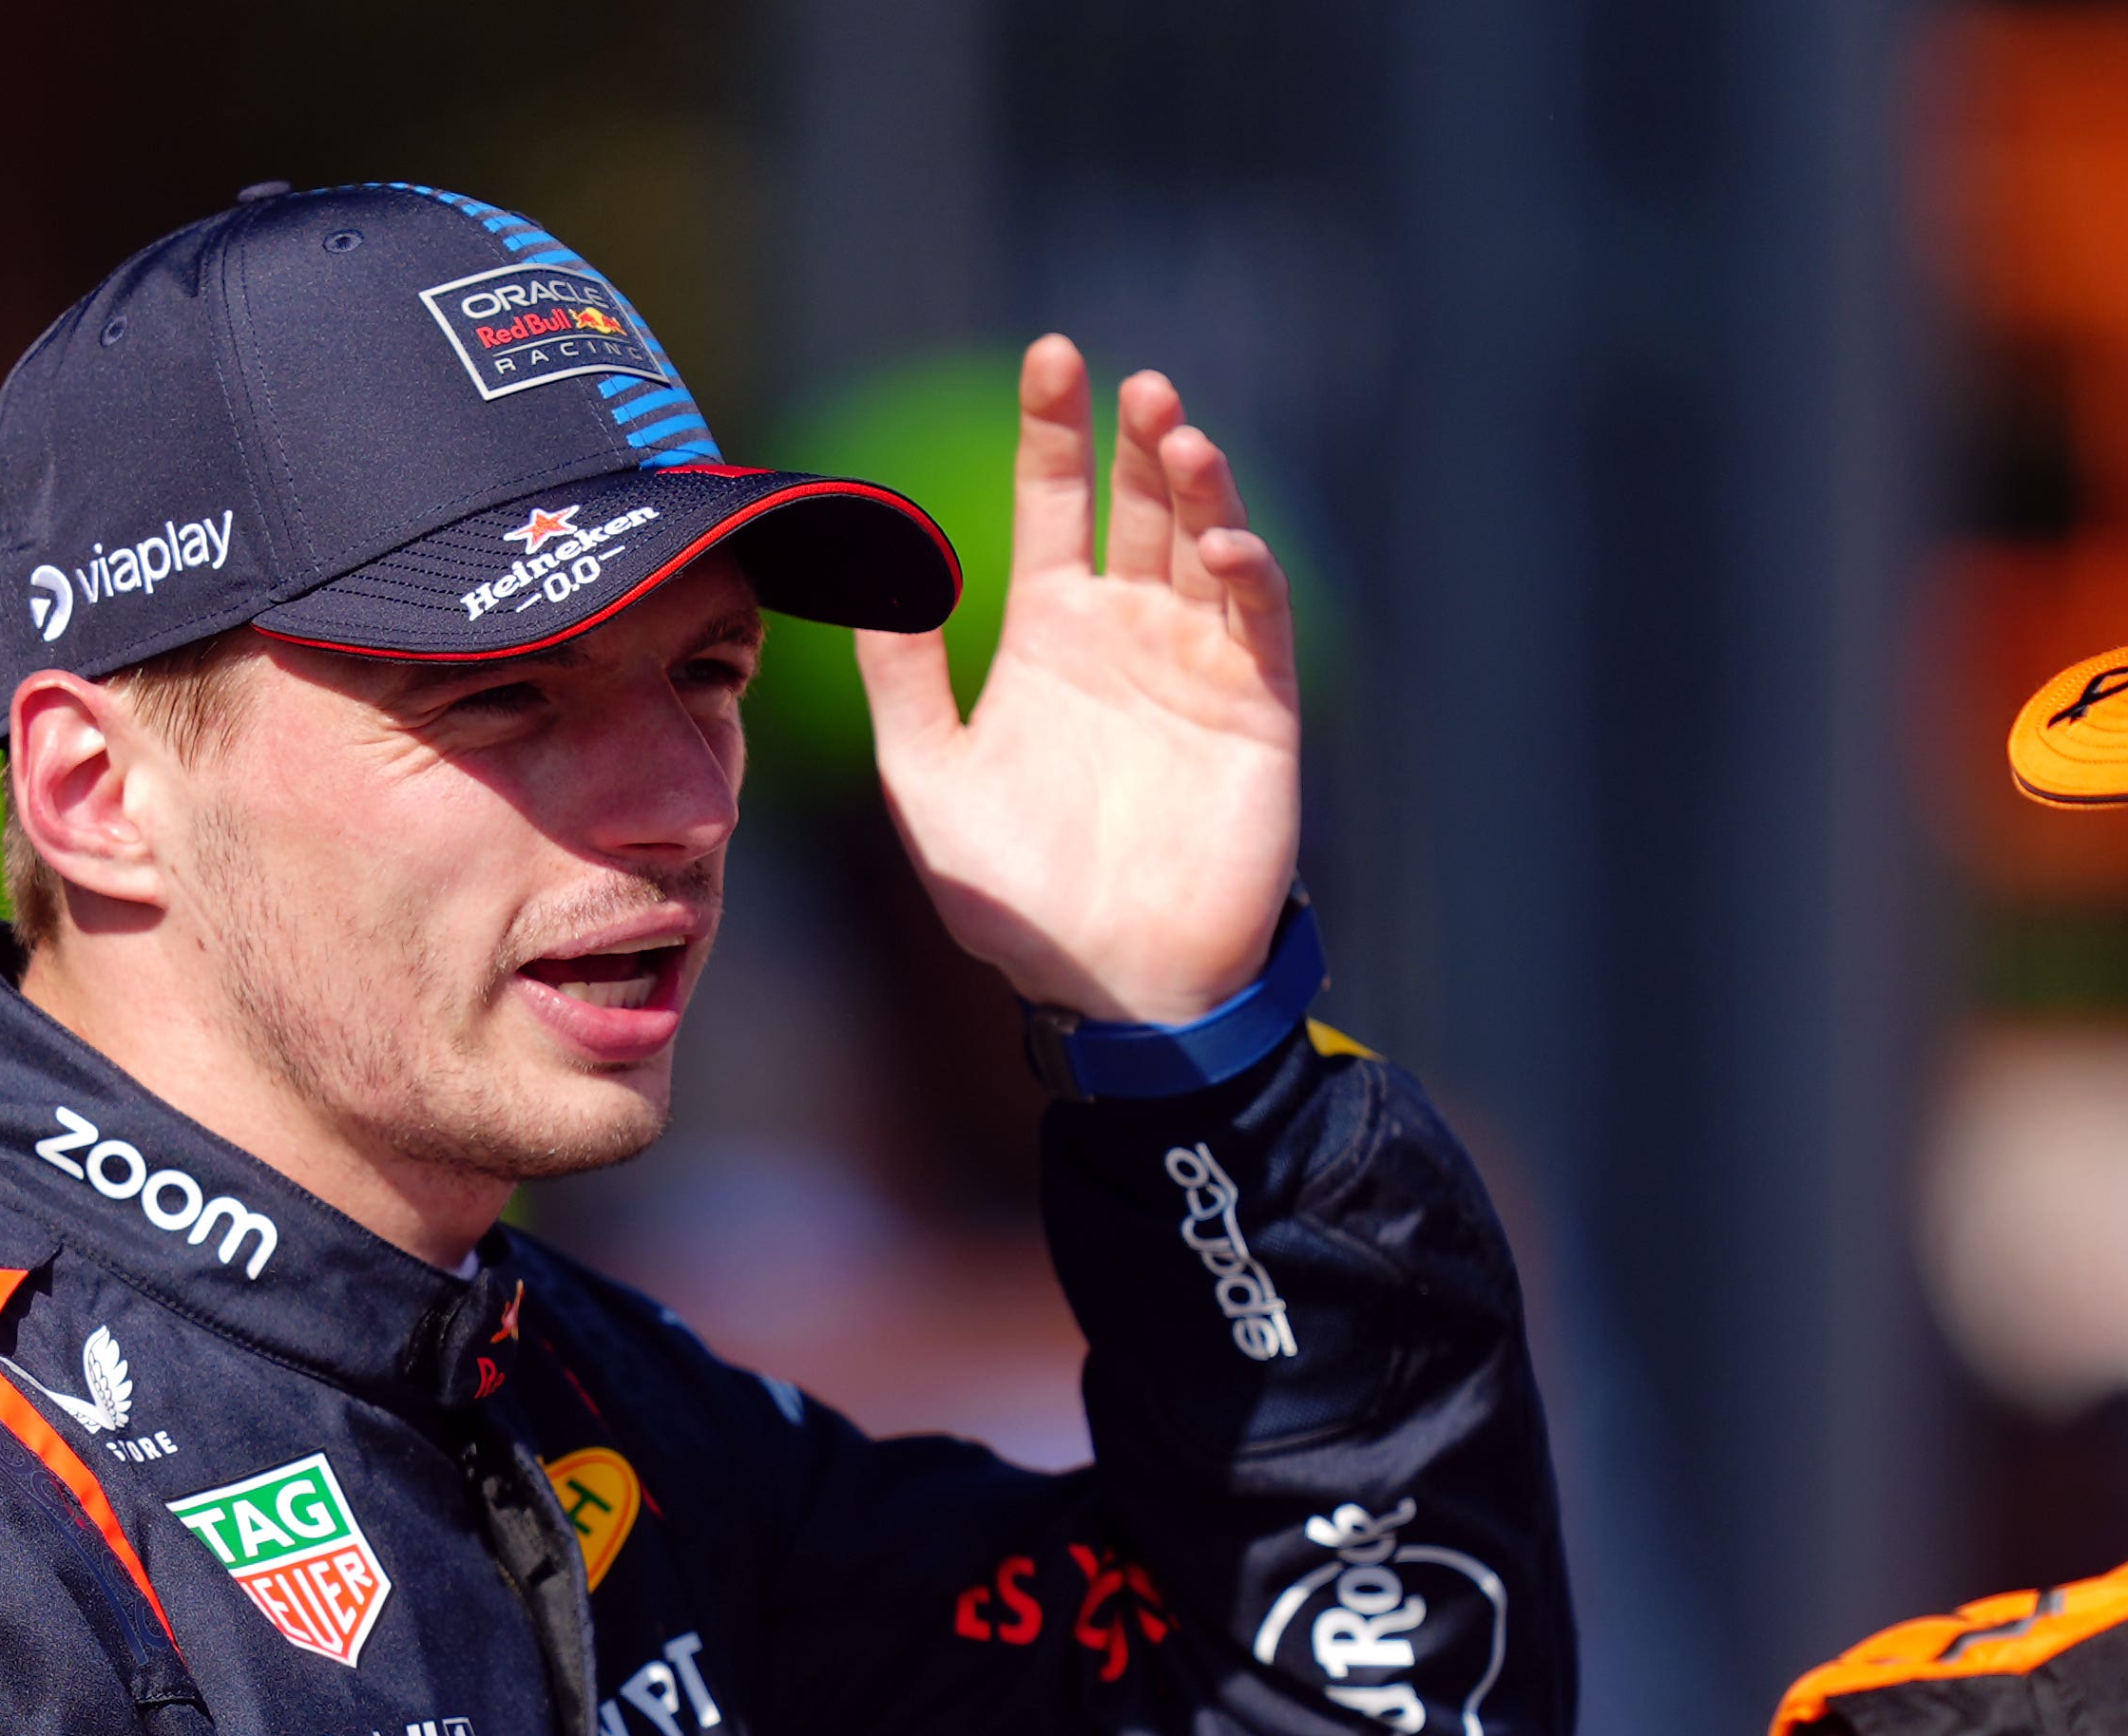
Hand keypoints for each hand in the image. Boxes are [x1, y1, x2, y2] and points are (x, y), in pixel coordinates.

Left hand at [853, 334, 1301, 1025]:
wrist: (1111, 988)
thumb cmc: (1015, 899)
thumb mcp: (928, 779)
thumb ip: (900, 677)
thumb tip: (870, 567)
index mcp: (1051, 635)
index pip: (1056, 504)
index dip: (1054, 430)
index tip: (1051, 355)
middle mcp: (1129, 634)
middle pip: (1138, 502)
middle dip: (1138, 436)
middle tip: (1133, 385)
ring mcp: (1197, 666)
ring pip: (1205, 543)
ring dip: (1198, 484)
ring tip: (1176, 435)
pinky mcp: (1256, 711)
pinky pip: (1256, 621)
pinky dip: (1245, 570)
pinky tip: (1219, 540)